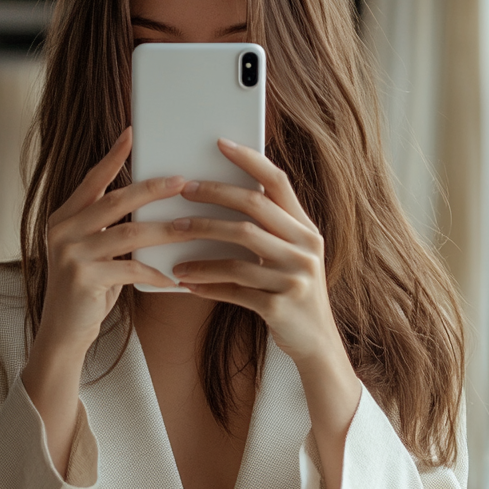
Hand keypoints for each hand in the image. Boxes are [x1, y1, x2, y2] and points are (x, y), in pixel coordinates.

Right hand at [34, 126, 183, 362]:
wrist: (63, 333)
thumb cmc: (87, 291)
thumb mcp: (94, 254)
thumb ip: (110, 229)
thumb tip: (150, 207)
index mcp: (64, 218)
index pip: (92, 180)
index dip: (113, 156)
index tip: (132, 134)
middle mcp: (62, 230)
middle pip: (115, 200)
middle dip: (153, 189)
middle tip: (183, 181)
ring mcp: (70, 253)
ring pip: (129, 233)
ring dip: (165, 231)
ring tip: (192, 228)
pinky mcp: (84, 278)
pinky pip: (131, 269)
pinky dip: (156, 274)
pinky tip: (175, 279)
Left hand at [171, 138, 361, 488]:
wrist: (315, 344)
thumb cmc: (293, 293)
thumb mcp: (291, 256)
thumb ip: (270, 228)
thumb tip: (225, 196)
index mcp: (306, 228)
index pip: (278, 182)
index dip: (249, 160)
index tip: (219, 144)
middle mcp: (305, 247)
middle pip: (254, 210)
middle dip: (213, 196)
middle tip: (182, 191)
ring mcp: (295, 277)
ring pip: (239, 251)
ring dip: (201, 246)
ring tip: (173, 244)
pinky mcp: (279, 305)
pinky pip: (234, 289)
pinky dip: (206, 283)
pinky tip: (184, 281)